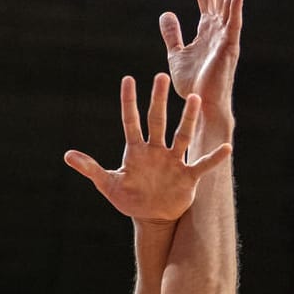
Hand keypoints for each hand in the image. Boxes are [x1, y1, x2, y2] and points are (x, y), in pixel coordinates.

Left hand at [66, 74, 232, 223]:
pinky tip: (226, 147)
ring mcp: (173, 161)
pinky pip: (203, 164)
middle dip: (159, 100)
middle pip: (158, 121)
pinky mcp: (188, 176)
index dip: (129, 102)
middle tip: (161, 76)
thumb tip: (67, 155)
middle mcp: (156, 150)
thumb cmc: (130, 199)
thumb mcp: (108, 184)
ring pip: (182, 136)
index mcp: (136, 151)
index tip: (127, 79)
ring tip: (195, 98)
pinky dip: (214, 158)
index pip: (131, 121)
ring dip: (188, 118)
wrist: (152, 217)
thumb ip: (90, 169)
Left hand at [159, 0, 246, 120]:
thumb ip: (172, 33)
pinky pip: (234, 24)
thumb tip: (167, 13)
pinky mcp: (229, 47)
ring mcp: (226, 35)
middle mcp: (219, 27)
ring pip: (232, 1)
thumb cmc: (192, 83)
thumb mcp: (176, 53)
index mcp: (206, 27)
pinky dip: (237, 7)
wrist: (200, 103)